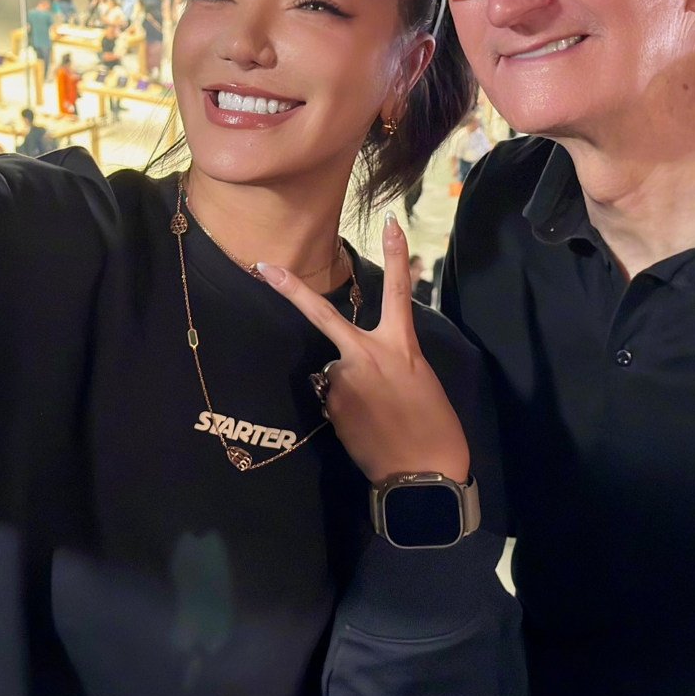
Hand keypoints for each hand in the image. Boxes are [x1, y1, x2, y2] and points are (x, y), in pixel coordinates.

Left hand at [261, 216, 469, 485]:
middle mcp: (366, 355)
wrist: (423, 474)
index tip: (388, 221)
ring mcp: (343, 380)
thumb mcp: (419, 380)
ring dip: (348, 388)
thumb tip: (354, 363)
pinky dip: (344, 409)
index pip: (399, 291)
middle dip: (289, 289)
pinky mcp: (330, 406)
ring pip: (335, 372)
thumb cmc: (433, 427)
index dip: (397, 254)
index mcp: (400, 345)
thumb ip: (387, 361)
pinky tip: (366, 427)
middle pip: (322, 315)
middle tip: (261, 267)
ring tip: (377, 416)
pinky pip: (333, 398)